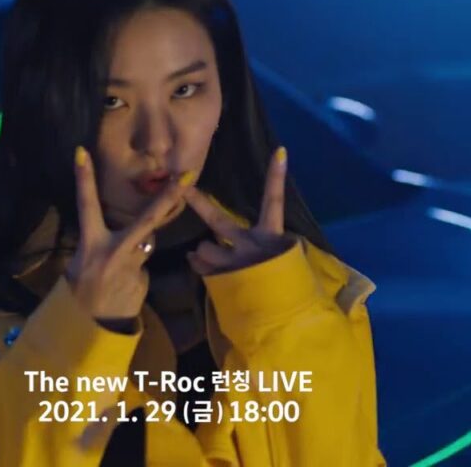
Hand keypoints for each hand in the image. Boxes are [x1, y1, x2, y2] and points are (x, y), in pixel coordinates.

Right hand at [66, 146, 195, 321]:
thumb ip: (102, 242)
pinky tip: (123, 289)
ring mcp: (131, 267)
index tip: (83, 152)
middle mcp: (112, 251)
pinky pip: (143, 267)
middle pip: (147, 219)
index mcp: (90, 243)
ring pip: (145, 245)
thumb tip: (125, 230)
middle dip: (169, 197)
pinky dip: (135, 273)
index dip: (84, 179)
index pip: (86, 205)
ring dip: (137, 251)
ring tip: (115, 276)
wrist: (89, 328)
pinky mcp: (143, 281)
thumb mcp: (81, 262)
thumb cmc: (81, 290)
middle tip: (188, 176)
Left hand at [184, 147, 294, 275]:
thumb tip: (259, 236)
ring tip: (212, 259)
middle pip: (219, 220)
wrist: (287, 319)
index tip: (279, 151)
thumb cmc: (286, 286)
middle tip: (183, 187)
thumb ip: (268, 246)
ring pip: (204, 247)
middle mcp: (251, 245)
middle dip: (199, 203)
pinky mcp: (222, 279)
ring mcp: (235, 262)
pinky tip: (200, 266)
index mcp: (272, 237)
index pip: (275, 201)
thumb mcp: (285, 261)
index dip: (276, 177)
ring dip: (203, 253)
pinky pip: (200, 266)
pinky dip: (198, 264)